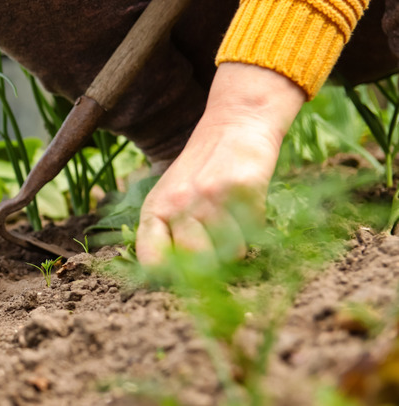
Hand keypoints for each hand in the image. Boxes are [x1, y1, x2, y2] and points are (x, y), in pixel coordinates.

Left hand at [135, 63, 305, 263]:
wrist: (233, 125)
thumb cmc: (198, 172)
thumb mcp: (169, 198)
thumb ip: (166, 234)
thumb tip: (171, 281)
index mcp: (156, 210)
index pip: (152, 262)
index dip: (169, 277)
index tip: (184, 275)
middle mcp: (179, 204)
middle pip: (196, 262)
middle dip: (212, 264)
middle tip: (218, 247)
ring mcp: (210, 197)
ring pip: (231, 252)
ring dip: (237, 243)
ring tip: (231, 220)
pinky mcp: (242, 189)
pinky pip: (254, 230)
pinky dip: (254, 225)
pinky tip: (246, 205)